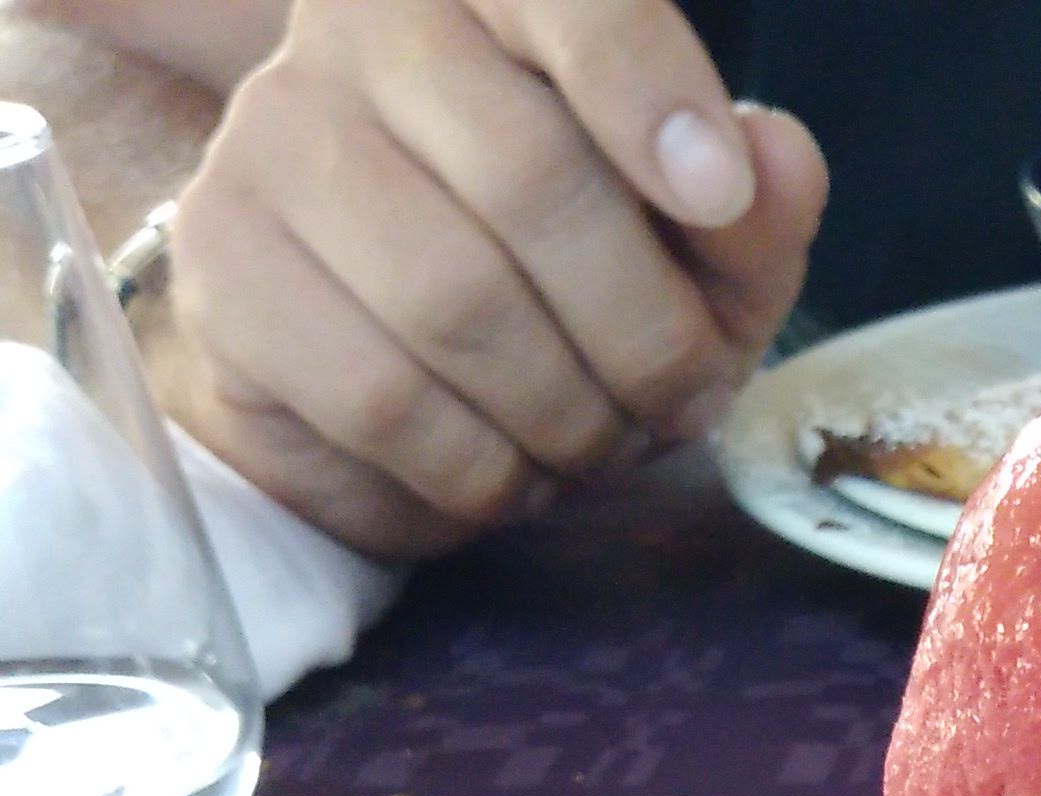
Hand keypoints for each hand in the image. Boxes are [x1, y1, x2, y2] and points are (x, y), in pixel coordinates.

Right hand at [144, 0, 826, 555]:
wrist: (396, 379)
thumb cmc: (574, 291)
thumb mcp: (698, 255)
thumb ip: (753, 210)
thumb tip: (776, 163)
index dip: (650, 92)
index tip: (719, 193)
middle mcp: (364, 33)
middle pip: (535, 179)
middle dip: (645, 333)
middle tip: (677, 401)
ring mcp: (274, 142)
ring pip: (457, 304)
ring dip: (569, 417)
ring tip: (595, 439)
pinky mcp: (227, 271)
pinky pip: (386, 399)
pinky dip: (481, 470)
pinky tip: (507, 467)